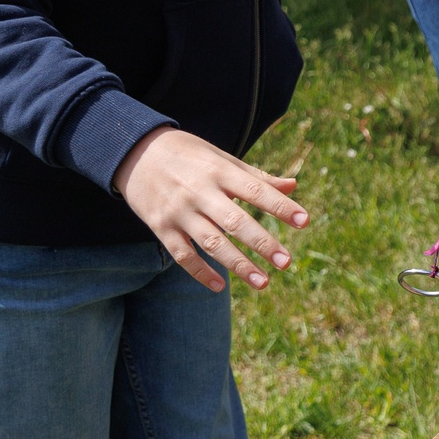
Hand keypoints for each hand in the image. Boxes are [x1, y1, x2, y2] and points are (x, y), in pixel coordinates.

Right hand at [112, 126, 308, 293]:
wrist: (134, 152)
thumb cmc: (188, 155)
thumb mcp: (221, 158)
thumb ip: (256, 177)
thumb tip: (293, 185)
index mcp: (219, 171)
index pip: (255, 190)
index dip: (280, 206)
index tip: (304, 221)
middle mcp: (200, 192)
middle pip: (235, 221)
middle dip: (262, 243)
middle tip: (287, 262)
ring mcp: (179, 211)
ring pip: (211, 243)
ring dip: (238, 264)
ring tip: (263, 283)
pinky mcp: (160, 227)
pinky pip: (182, 254)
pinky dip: (200, 272)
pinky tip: (219, 286)